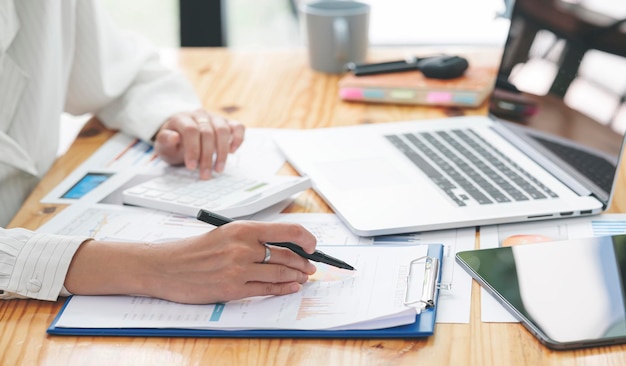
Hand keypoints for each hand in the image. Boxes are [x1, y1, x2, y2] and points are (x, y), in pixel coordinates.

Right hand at [64, 221, 317, 303]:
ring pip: (279, 272)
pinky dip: (283, 288)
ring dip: (296, 276)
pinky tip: (292, 287)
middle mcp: (242, 247)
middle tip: (311, 266)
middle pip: (285, 255)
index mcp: (242, 229)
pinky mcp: (232, 289)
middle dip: (303, 262)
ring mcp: (238, 269)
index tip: (312, 246)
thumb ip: (251, 238)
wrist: (164, 266)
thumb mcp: (223, 234)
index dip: (306, 239)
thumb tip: (281, 246)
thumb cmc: (193, 250)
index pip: (286, 231)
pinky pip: (266, 288)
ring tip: (304, 277)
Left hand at [153, 109, 244, 178]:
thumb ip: (165, 140)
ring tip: (218, 169)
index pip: (191, 130)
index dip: (193, 149)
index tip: (191, 167)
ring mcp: (214, 118)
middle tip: (205, 174)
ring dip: (222, 152)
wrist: (181, 136)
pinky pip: (237, 126)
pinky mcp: (227, 123)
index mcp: (182, 118)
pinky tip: (232, 151)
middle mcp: (199, 115)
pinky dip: (238, 138)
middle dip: (207, 156)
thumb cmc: (173, 143)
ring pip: (223, 130)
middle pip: (207, 132)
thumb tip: (174, 137)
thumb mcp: (163, 144)